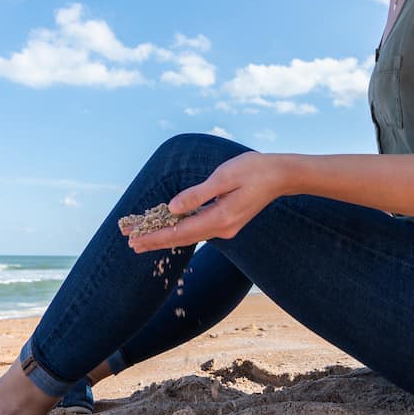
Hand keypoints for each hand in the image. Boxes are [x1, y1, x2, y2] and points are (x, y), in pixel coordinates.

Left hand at [122, 152, 286, 252]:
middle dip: (156, 241)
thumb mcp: (224, 177)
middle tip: (131, 244)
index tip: (136, 241)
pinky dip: (180, 230)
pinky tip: (169, 228)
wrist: (281, 175)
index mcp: (220, 217)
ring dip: (166, 236)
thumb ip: (197, 194)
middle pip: (182, 238)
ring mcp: (226, 227)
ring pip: (189, 235)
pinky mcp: (227, 222)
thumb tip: (172, 208)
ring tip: (144, 239)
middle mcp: (222, 228)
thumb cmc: (254, 170)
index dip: (156, 237)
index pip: (180, 231)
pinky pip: (198, 229)